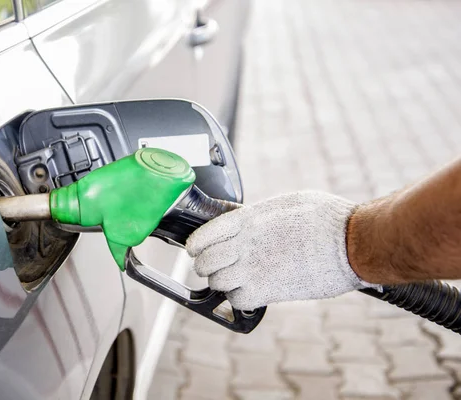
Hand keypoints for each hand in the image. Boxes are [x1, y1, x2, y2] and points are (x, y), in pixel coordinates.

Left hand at [186, 191, 372, 309]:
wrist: (353, 242)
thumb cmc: (327, 218)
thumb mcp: (287, 204)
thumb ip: (260, 216)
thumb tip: (248, 223)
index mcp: (248, 219)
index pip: (204, 235)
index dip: (197, 245)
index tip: (197, 250)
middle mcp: (244, 244)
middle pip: (204, 262)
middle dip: (208, 266)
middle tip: (218, 267)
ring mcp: (253, 269)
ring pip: (217, 283)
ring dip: (224, 283)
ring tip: (239, 279)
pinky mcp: (267, 291)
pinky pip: (236, 300)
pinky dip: (240, 298)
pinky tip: (252, 291)